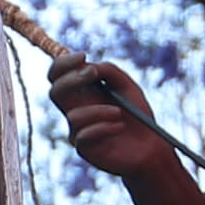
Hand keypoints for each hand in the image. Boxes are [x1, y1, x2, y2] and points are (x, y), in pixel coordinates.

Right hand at [48, 53, 183, 187]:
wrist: (150, 146)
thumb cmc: (137, 115)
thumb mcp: (126, 86)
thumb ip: (109, 71)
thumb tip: (90, 66)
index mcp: (82, 93)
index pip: (59, 76)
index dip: (63, 63)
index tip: (83, 56)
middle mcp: (75, 110)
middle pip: (55, 92)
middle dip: (71, 79)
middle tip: (93, 73)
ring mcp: (77, 130)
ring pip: (74, 116)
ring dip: (99, 110)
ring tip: (120, 113)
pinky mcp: (84, 149)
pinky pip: (84, 135)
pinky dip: (104, 127)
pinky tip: (119, 127)